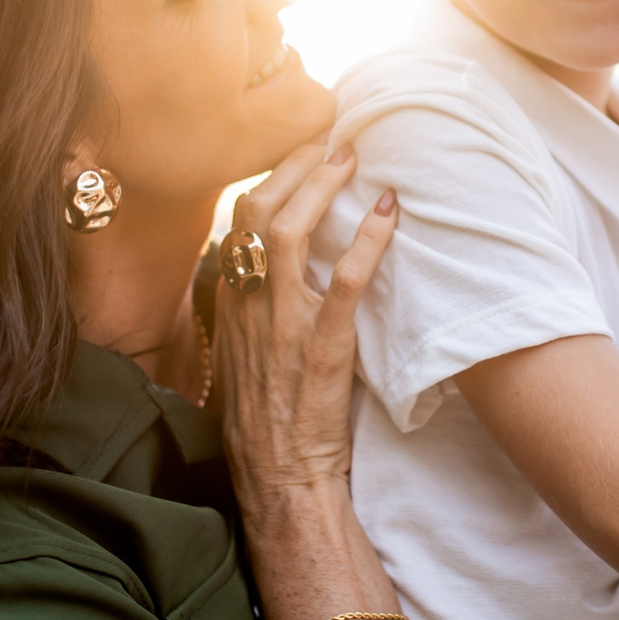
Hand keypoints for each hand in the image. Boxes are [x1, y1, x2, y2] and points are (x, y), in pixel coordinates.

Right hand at [211, 139, 397, 511]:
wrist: (279, 480)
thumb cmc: (268, 422)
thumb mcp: (243, 357)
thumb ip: (250, 311)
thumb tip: (265, 271)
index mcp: (230, 305)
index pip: (239, 223)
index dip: (269, 178)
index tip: (297, 152)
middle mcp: (248, 306)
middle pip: (257, 213)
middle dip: (293, 166)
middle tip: (329, 139)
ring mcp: (282, 326)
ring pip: (289, 234)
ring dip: (322, 187)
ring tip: (352, 159)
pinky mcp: (320, 349)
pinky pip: (343, 283)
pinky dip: (368, 243)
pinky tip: (388, 215)